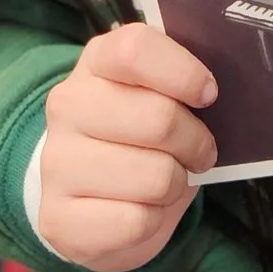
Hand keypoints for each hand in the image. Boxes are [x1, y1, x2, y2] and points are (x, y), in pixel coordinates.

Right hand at [38, 23, 219, 271]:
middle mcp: (68, 106)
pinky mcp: (60, 219)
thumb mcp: (156, 93)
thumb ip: (182, 80)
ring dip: (175, 185)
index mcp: (96, 63)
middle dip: (195, 143)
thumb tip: (215, 91)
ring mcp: (57, 163)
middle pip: (159, 119)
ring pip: (155, 177)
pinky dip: (153, 221)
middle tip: (198, 152)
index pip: (135, 49)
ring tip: (164, 182)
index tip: (207, 95)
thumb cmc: (139, 136)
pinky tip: (138, 210)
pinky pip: (136, 222)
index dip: (184, 73)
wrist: (88, 198)